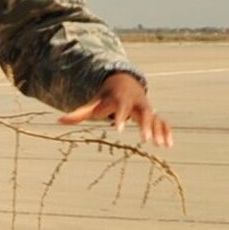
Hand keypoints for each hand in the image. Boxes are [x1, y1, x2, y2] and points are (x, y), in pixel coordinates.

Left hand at [58, 72, 173, 146]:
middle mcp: (137, 102)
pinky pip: (163, 122)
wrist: (124, 83)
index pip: (121, 108)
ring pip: (156, 119)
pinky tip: (169, 145)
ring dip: (159, 131)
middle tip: (145, 141)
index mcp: (122, 99)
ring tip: (161, 146)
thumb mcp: (93, 103)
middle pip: (144, 113)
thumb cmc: (106, 97)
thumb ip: (79, 113)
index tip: (118, 130)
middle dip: (145, 126)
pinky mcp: (153, 114)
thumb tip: (59, 121)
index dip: (120, 118)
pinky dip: (167, 132)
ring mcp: (147, 108)